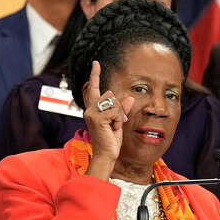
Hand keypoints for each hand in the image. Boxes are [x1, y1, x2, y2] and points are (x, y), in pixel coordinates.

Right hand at [82, 61, 133, 179]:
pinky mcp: (96, 118)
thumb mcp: (119, 122)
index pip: (93, 89)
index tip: (96, 63)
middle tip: (115, 123)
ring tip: (113, 126)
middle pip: (110, 95)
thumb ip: (122, 109)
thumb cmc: (110, 140)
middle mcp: (90, 109)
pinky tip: (113, 128)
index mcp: (93, 110)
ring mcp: (91, 113)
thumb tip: (130, 97)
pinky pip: (115, 111)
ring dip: (119, 115)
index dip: (95, 76)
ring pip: (113, 102)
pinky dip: (118, 119)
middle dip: (118, 107)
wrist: (106, 155)